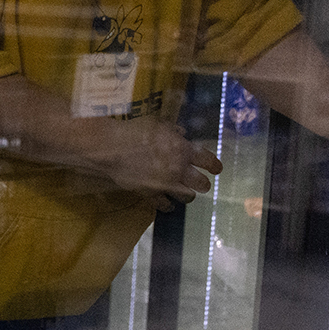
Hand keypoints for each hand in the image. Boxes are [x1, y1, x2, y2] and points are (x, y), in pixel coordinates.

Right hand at [95, 119, 221, 209]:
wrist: (111, 148)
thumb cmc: (134, 131)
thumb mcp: (157, 124)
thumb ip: (172, 130)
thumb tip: (181, 132)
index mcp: (184, 149)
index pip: (209, 161)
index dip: (215, 166)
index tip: (217, 169)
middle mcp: (179, 169)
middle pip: (202, 184)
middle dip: (203, 184)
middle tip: (202, 183)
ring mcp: (166, 183)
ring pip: (188, 197)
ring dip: (188, 195)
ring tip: (186, 193)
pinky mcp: (151, 193)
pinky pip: (164, 204)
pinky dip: (167, 205)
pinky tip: (168, 205)